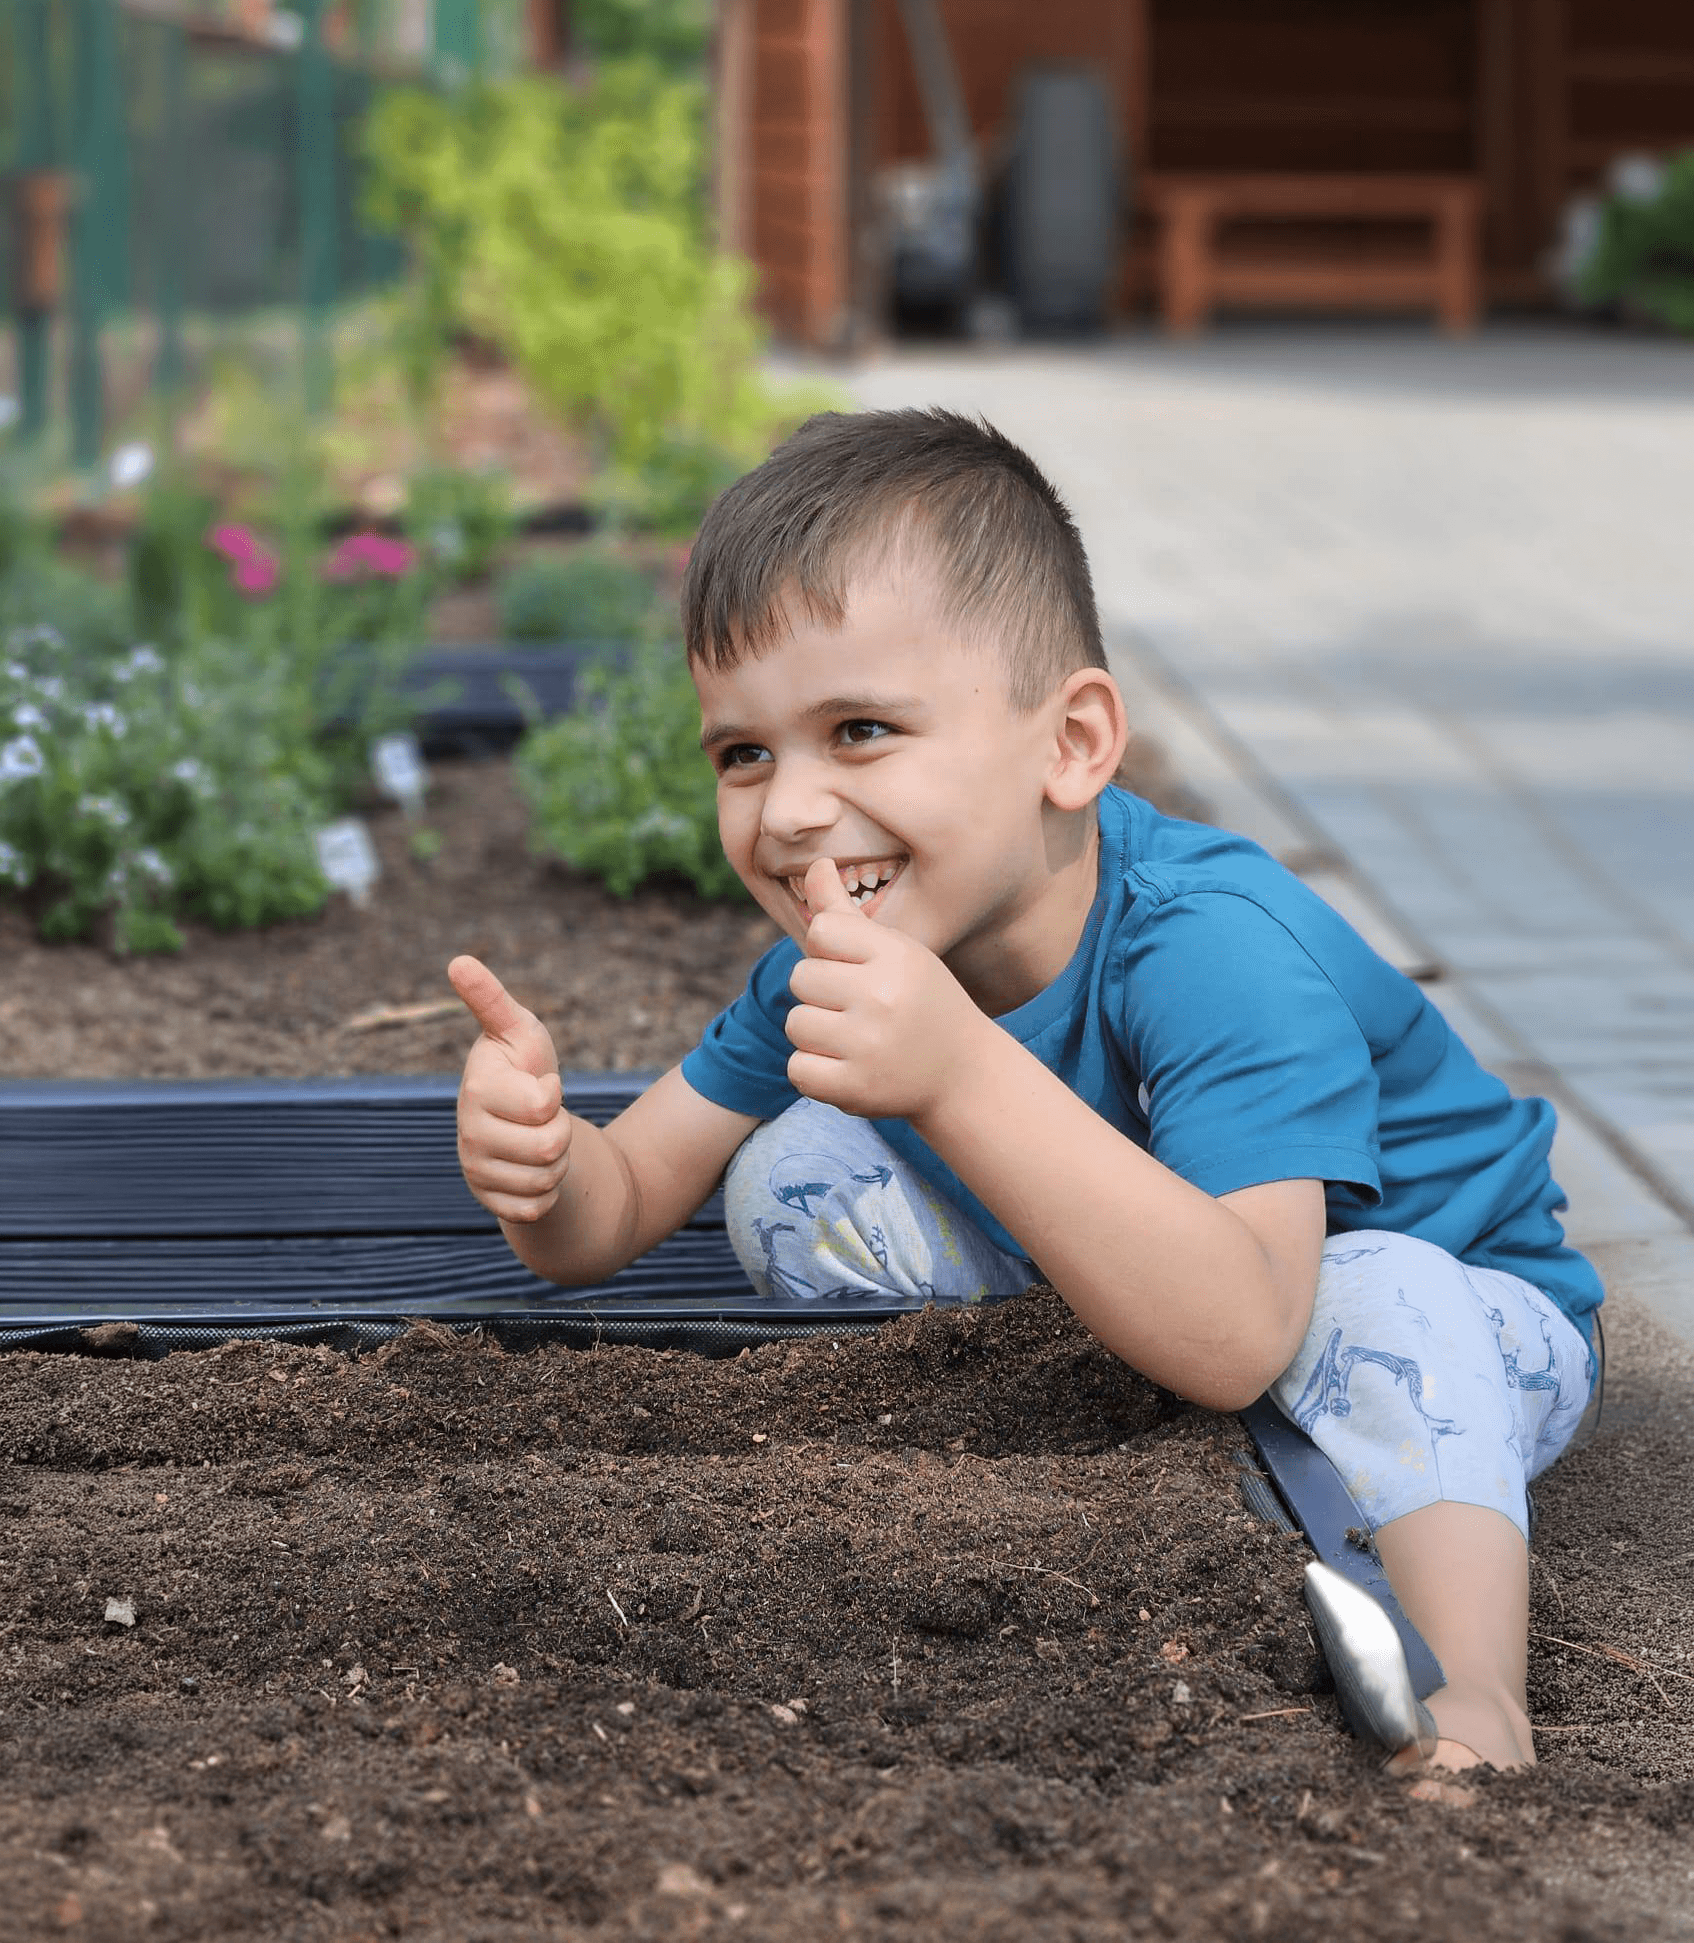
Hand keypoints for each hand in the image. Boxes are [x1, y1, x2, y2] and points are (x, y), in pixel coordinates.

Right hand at [448, 955, 570, 1223]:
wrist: (523, 1121)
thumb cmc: (522, 1065)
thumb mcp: (517, 1029)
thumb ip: (491, 999)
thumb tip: (458, 961)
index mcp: (477, 1088)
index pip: (544, 1104)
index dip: (553, 1093)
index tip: (537, 1082)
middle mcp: (468, 1132)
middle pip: (551, 1146)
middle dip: (561, 1128)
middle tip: (541, 1115)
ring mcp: (475, 1169)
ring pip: (548, 1178)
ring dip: (557, 1159)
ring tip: (537, 1137)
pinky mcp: (488, 1200)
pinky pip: (537, 1207)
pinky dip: (548, 1191)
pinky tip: (532, 1168)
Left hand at [784, 859, 985, 1123]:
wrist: (963, 1074)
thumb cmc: (920, 1001)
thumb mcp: (895, 951)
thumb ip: (846, 914)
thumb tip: (816, 864)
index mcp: (895, 955)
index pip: (821, 931)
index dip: (831, 952)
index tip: (860, 970)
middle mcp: (882, 997)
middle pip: (801, 978)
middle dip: (821, 994)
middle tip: (859, 1010)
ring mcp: (868, 1045)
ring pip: (795, 1024)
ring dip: (816, 1034)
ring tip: (855, 1039)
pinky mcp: (855, 1088)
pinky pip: (798, 1069)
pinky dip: (815, 1071)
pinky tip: (848, 1068)